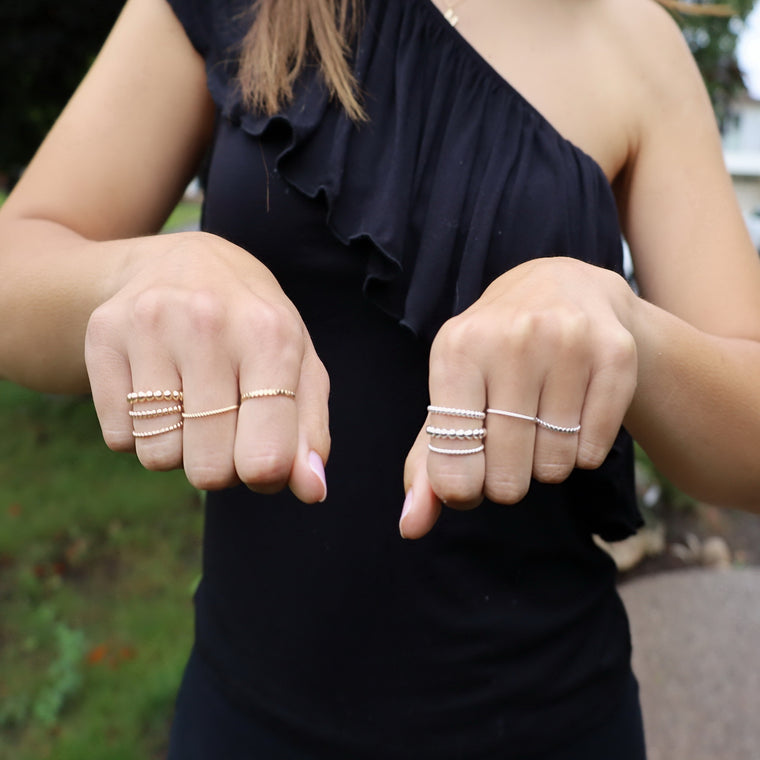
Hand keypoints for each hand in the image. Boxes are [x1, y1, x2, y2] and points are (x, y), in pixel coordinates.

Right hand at [85, 232, 329, 502]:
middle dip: (221, 467)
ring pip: (159, 457)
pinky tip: (158, 389)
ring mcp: (149, 325)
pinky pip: (120, 438)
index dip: (264, 476)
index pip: (264, 457)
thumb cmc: (255, 328)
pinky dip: (142, 432)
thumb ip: (310, 431)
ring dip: (180, 449)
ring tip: (193, 402)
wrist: (185, 262)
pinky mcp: (103, 334)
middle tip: (226, 427)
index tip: (262, 462)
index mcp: (270, 335)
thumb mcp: (298, 367)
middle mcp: (208, 323)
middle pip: (208, 469)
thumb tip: (312, 492)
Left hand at [400, 257, 636, 537]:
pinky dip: (581, 453)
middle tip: (508, 455)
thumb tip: (410, 527)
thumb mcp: (451, 394)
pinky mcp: (615, 353)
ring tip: (539, 429)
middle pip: (506, 473)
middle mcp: (511, 338)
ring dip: (545, 466)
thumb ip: (428, 461)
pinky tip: (571, 418)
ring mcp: (568, 341)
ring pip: (555, 465)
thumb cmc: (494, 355)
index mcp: (457, 349)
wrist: (561, 286)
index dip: (460, 490)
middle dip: (505, 482)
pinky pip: (594, 449)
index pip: (452, 460)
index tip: (469, 481)